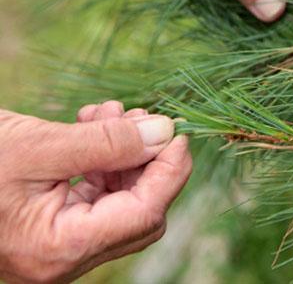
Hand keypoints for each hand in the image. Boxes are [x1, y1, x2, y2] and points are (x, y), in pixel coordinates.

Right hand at [0, 102, 191, 282]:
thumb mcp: (37, 147)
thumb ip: (106, 142)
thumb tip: (164, 132)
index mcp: (59, 249)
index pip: (145, 214)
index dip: (170, 171)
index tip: (177, 131)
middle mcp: (62, 258)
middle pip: (139, 212)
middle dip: (147, 161)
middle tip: (139, 118)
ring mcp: (57, 246)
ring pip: (119, 202)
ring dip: (123, 154)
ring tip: (105, 114)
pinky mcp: (51, 228)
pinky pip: (95, 197)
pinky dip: (101, 161)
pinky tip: (89, 126)